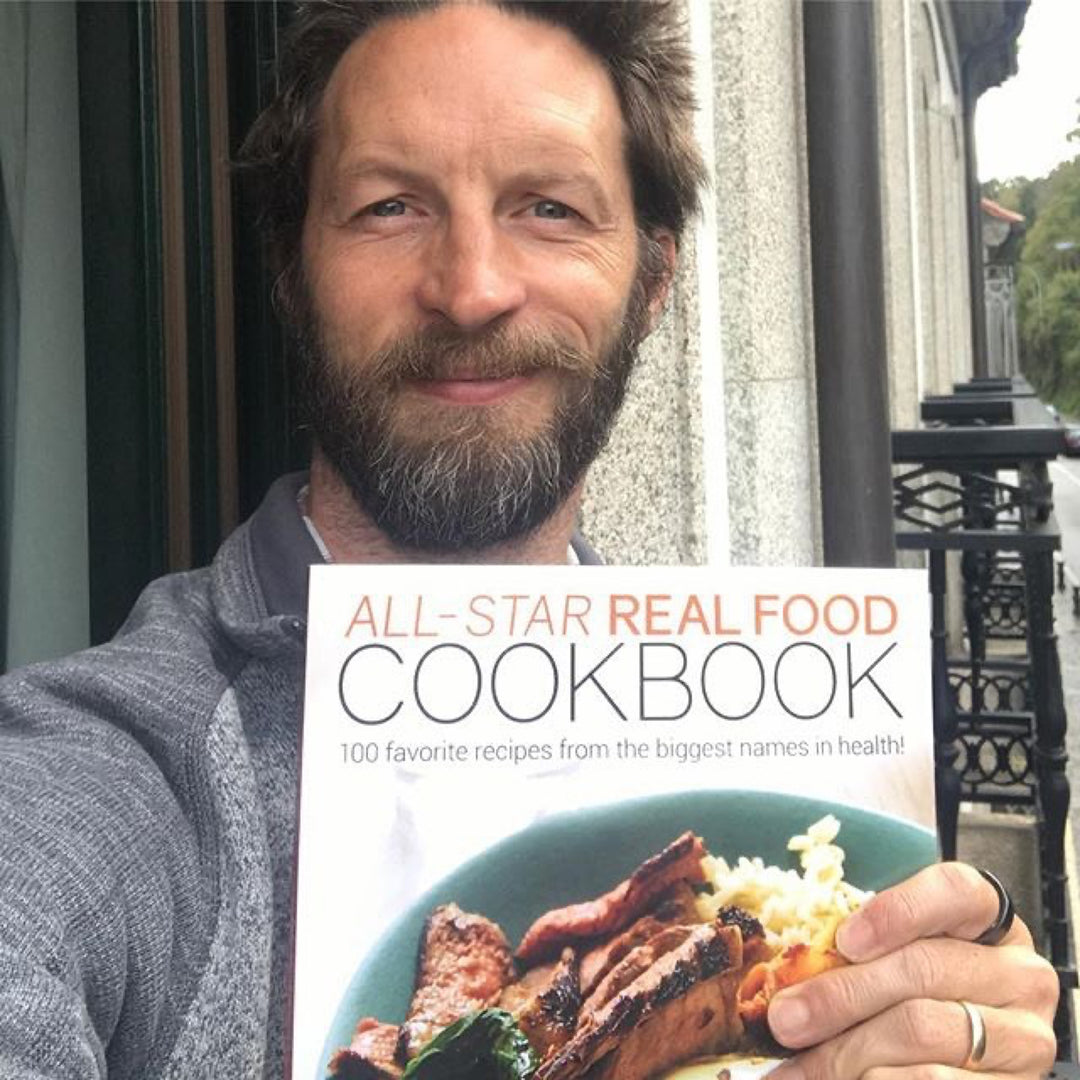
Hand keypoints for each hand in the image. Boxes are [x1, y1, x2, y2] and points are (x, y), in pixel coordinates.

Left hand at [765, 861, 1058, 1077]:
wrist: (966, 1061)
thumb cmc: (916, 991)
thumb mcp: (896, 957)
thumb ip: (858, 955)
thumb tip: (788, 988)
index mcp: (989, 918)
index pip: (955, 892)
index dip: (899, 911)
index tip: (844, 939)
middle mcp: (1020, 974)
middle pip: (922, 970)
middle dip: (840, 997)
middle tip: (785, 1020)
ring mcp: (1026, 1038)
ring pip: (924, 1033)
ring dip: (847, 1053)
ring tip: (798, 1068)